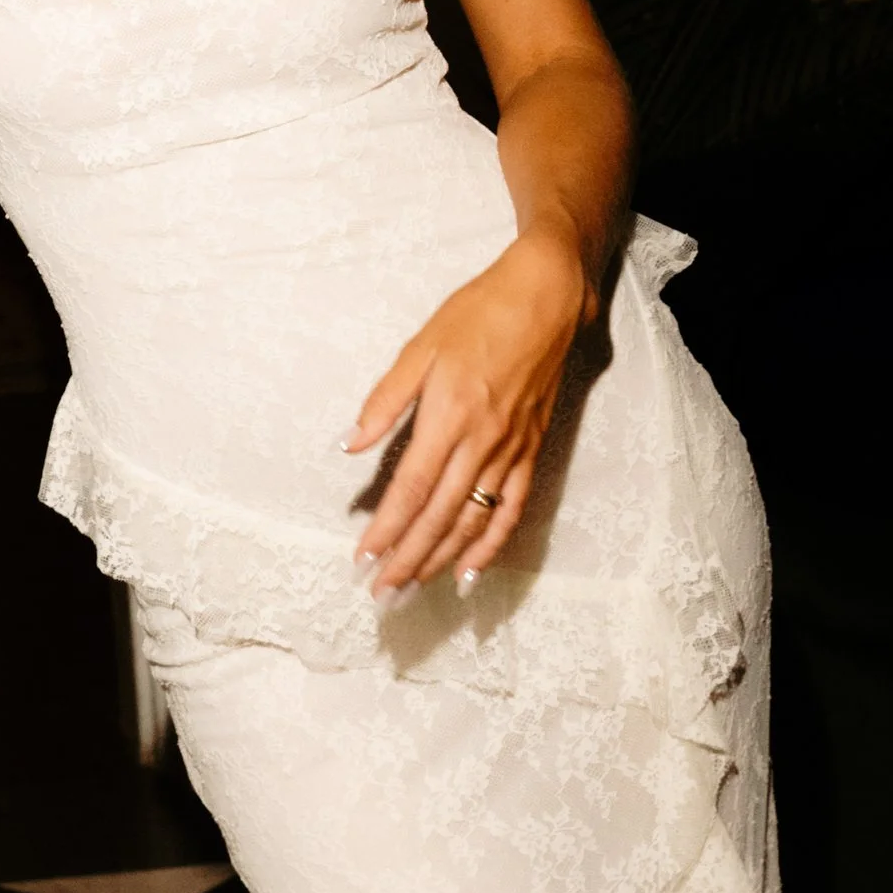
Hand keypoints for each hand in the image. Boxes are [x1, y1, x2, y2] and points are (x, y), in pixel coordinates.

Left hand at [343, 227, 593, 596]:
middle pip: (439, 516)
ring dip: (443, 558)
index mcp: (448, 417)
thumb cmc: (476, 315)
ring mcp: (510, 451)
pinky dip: (492, 543)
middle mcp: (481, 442)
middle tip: (383, 592)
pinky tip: (472, 569)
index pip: (410, 489)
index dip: (386, 529)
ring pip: (474, 520)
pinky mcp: (531, 451)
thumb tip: (348, 444)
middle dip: (408, 558)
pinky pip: (511, 508)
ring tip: (415, 586)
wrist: (544, 300)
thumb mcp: (420, 348)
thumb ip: (385, 401)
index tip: (363, 559)